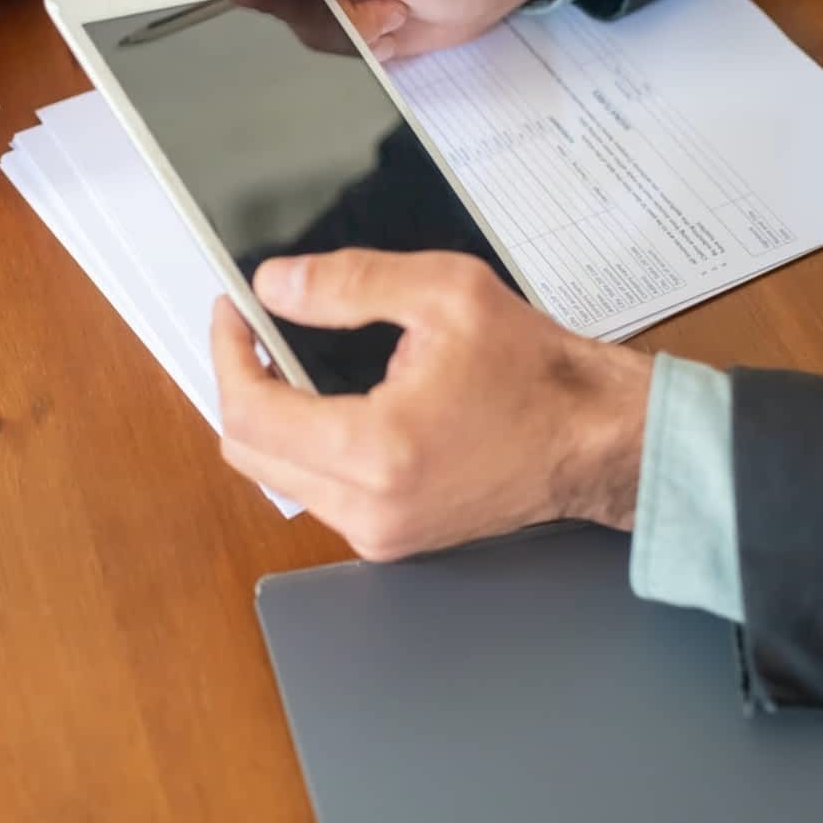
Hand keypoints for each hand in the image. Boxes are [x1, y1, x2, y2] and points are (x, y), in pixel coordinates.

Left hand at [211, 249, 651, 558]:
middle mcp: (369, 507)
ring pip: (276, 475)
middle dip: (240, 383)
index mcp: (377, 451)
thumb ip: (350, 283)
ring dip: (270, 417)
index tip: (234, 312)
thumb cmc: (537, 374)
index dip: (227, 353)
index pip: (251, 412)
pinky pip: (315, 491)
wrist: (594, 439)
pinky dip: (304, 445)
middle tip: (255, 331)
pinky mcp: (391, 538)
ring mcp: (378, 532)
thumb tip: (277, 286)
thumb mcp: (446, 294)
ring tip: (290, 360)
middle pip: (248, 451)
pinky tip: (327, 401)